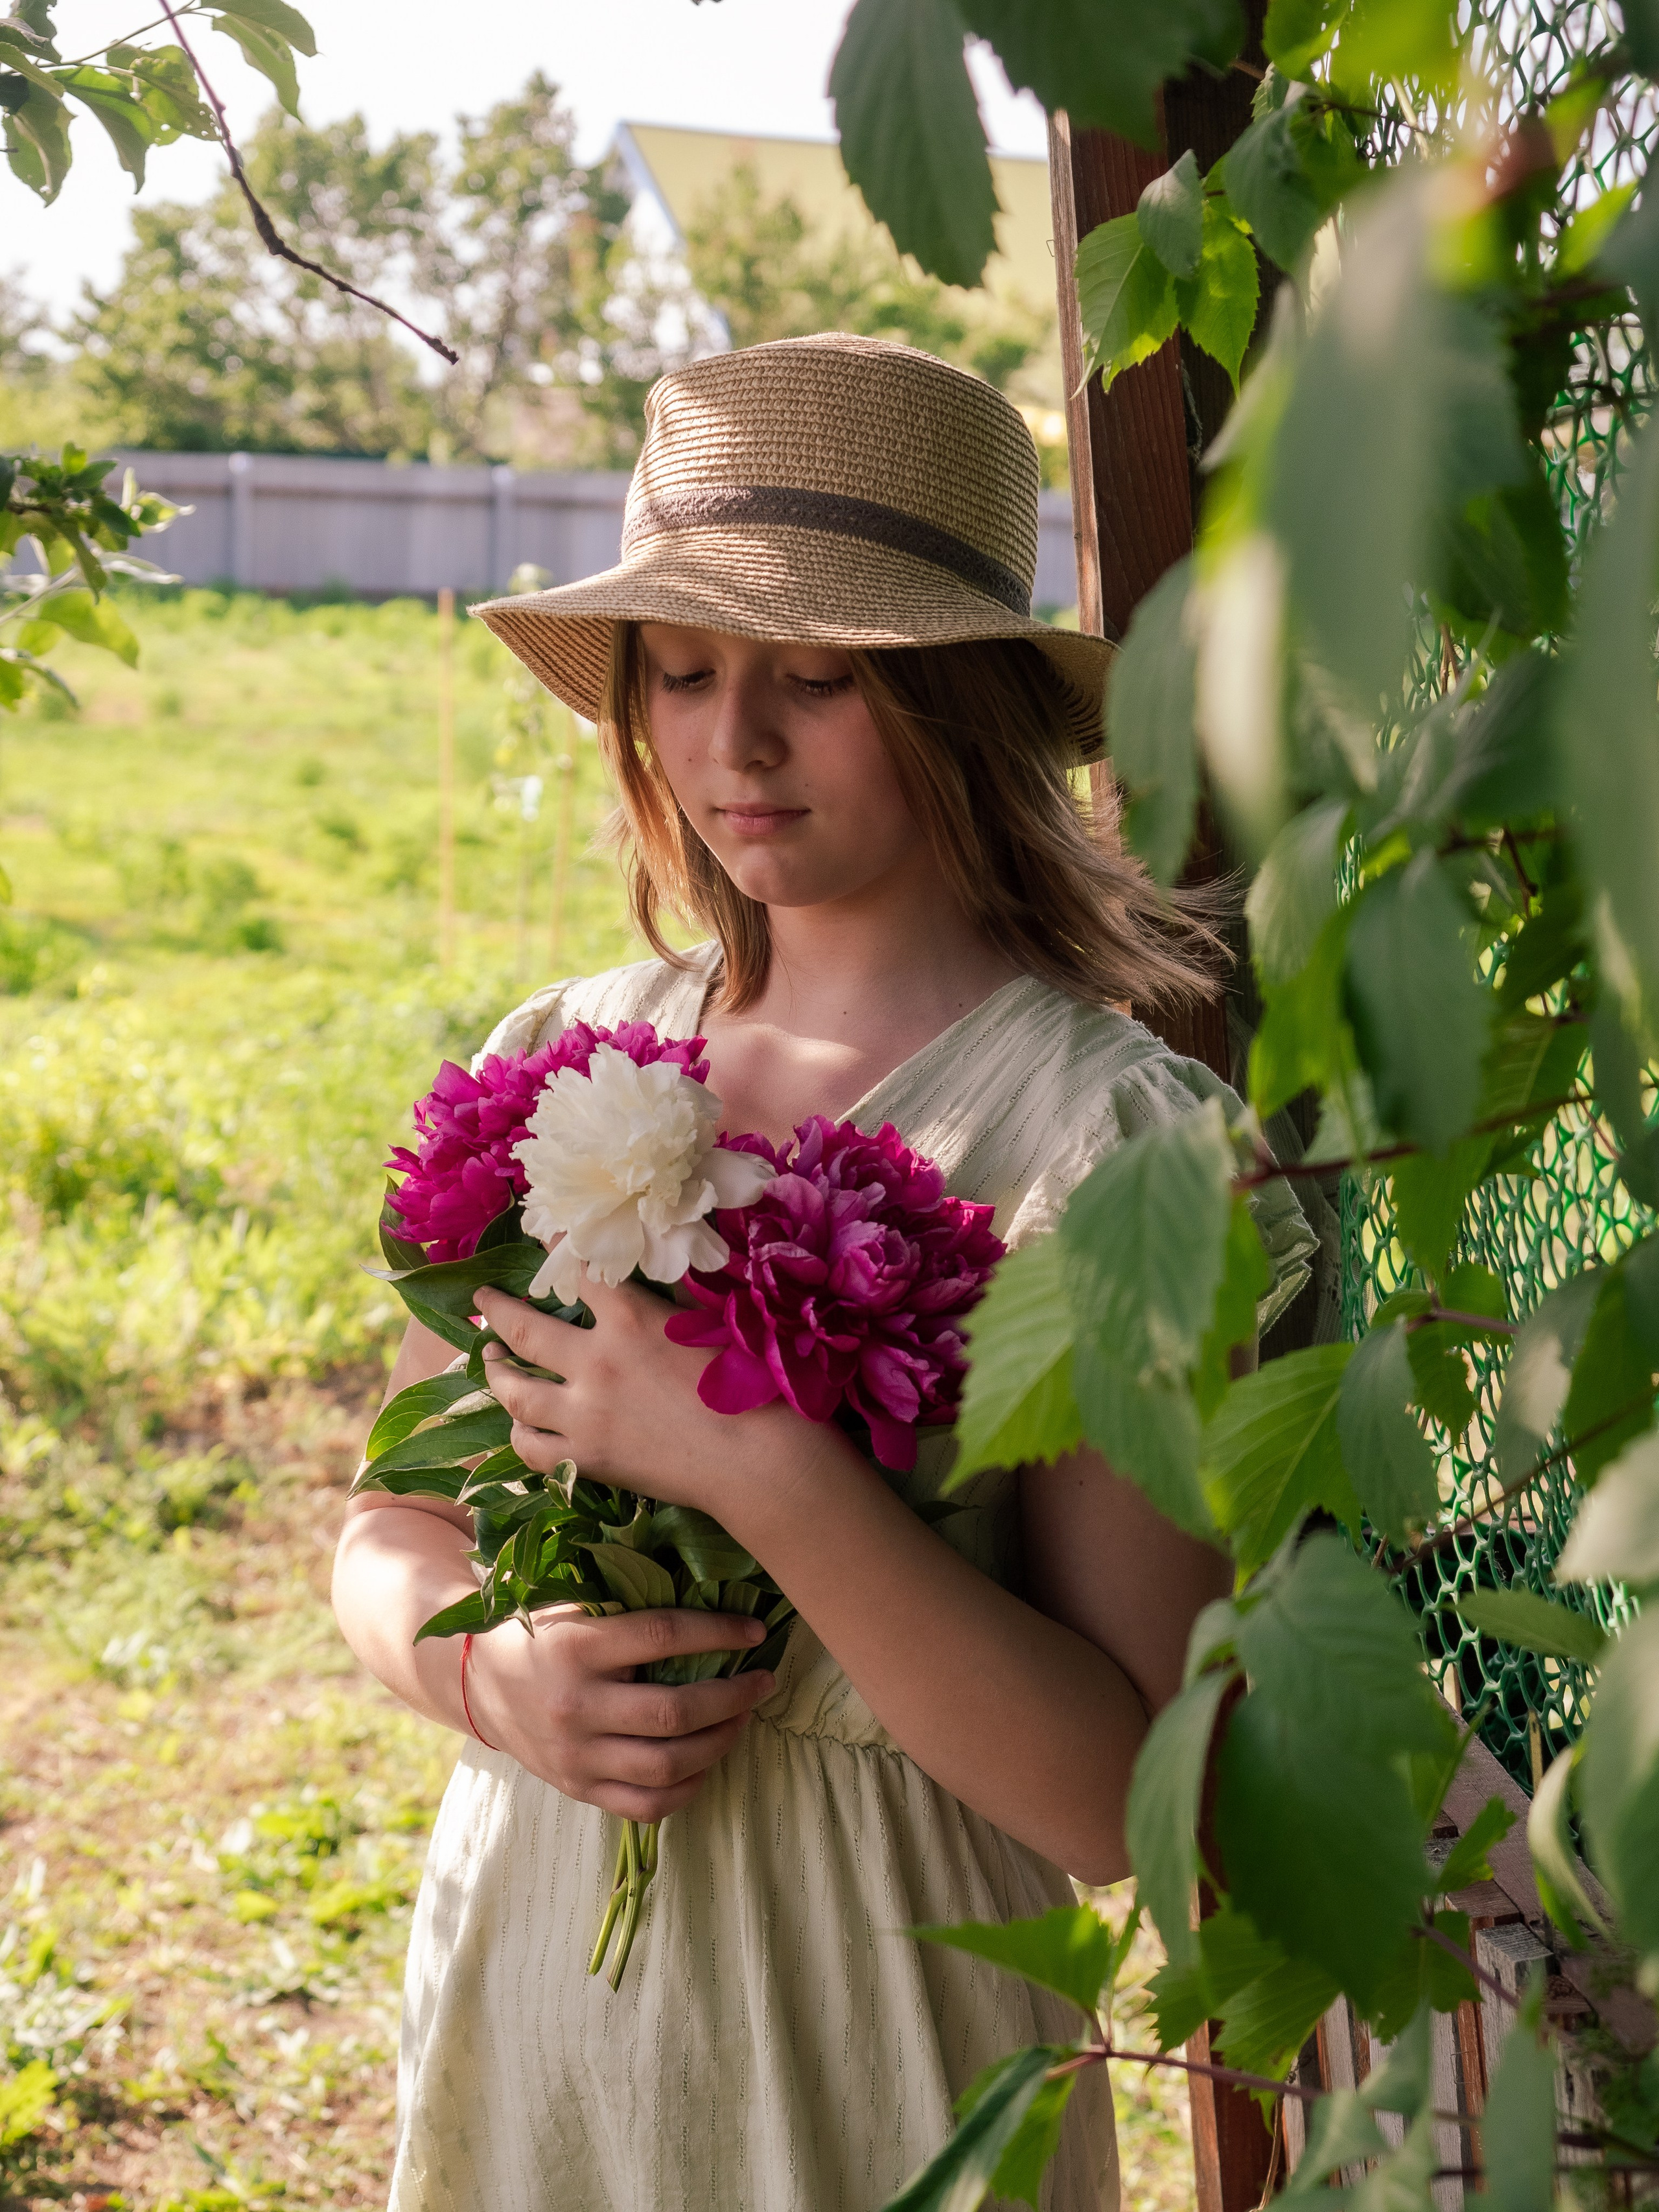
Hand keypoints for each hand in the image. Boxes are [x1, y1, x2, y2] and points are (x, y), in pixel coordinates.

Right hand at [464, 1603, 774, 1820]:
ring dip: (720, 1742)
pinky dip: (688, 1788)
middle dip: (733, 1697)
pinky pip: (646, 1805)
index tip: (756, 1630)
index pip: (663, 1636)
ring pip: (667, 1764)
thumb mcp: (574, 1604)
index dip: (719, 1632)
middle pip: (674, 1712)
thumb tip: (711, 1588)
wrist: (480, 1683)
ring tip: (743, 1718)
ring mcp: (576, 1756)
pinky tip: (708, 1761)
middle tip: (763, 1681)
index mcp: (576, 1647)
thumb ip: (629, 1602)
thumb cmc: (542, 1631)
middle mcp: (576, 1706)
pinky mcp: (579, 1790)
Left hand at [474, 1279, 797, 1512]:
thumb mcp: (710, 1323)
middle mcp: (596, 1362)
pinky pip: (532, 1447)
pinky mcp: (588, 1460)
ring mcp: (584, 1416)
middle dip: (497, 1310)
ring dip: (497, 1371)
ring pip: (516, 1391)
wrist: (758, 1462)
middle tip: (481, 1299)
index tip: (543, 1235)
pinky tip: (519, 1423)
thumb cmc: (752, 1385)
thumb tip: (647, 1282)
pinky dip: (520, 1432)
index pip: (581, 1272)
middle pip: (525, 1329)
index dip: (559, 1249)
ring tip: (492, 1358)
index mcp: (631, 1319)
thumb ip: (668, 1302)